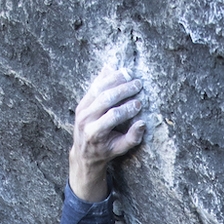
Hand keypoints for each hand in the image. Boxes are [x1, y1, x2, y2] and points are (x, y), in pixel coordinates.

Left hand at [69, 63, 146, 200]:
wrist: (83, 153)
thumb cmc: (105, 151)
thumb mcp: (120, 149)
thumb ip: (132, 138)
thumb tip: (142, 124)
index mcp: (94, 133)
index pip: (113, 115)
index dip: (127, 108)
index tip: (140, 103)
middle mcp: (85, 119)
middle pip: (105, 99)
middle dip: (123, 90)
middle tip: (138, 84)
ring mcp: (81, 109)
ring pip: (98, 88)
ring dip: (115, 79)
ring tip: (129, 75)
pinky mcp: (81, 102)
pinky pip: (93, 86)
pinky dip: (105, 77)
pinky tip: (117, 71)